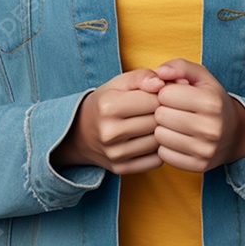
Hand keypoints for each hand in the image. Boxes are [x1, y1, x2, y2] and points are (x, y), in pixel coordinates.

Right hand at [50, 69, 165, 174]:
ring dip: (162, 132)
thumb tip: (162, 83)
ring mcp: (115, 154)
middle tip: (158, 109)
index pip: (154, 100)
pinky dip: (159, 150)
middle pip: (157, 122)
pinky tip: (150, 139)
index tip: (157, 95)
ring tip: (154, 123)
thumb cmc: (105, 102)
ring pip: (158, 142)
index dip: (162, 95)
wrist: (80, 132)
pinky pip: (156, 161)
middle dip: (164, 113)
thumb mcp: (118, 83)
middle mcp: (110, 133)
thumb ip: (141, 76)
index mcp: (109, 107)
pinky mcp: (120, 169)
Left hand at [151, 59, 244, 172]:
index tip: (175, 95)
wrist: (234, 134)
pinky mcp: (198, 166)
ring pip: (159, 136)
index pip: (165, 93)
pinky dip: (166, 146)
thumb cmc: (212, 100)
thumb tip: (158, 73)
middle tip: (173, 110)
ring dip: (162, 129)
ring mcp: (205, 150)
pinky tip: (177, 139)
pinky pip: (164, 155)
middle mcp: (210, 128)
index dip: (166, 92)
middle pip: (160, 115)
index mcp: (211, 102)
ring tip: (174, 124)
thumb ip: (179, 66)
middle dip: (162, 110)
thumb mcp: (201, 77)